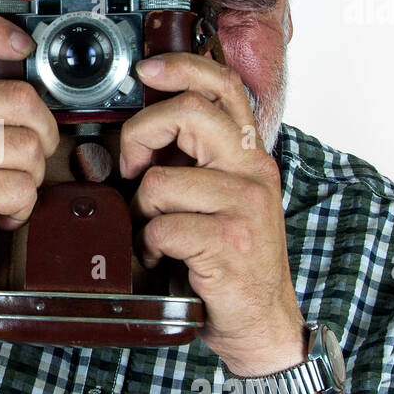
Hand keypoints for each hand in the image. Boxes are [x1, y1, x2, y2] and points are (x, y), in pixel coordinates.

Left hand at [120, 54, 304, 375]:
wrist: (264, 326)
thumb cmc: (232, 264)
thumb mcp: (221, 201)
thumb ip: (194, 164)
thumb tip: (139, 136)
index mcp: (247, 156)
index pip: (223, 87)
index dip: (182, 67)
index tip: (146, 69)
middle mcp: (252, 172)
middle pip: (187, 115)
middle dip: (139, 135)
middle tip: (130, 165)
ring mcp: (243, 206)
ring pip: (160, 180)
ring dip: (143, 211)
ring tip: (157, 233)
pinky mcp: (228, 242)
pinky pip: (161, 227)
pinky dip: (150, 247)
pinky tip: (165, 259)